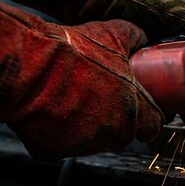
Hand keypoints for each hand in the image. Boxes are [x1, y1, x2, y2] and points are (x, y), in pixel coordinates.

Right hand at [0, 3, 163, 159]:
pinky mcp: (55, 150)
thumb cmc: (74, 52)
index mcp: (132, 108)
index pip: (153, 124)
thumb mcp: (112, 35)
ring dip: (88, 127)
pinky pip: (60, 146)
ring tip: (72, 101)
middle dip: (116, 121)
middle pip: (122, 134)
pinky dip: (56, 134)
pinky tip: (50, 112)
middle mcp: (112, 130)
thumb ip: (134, 37)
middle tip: (99, 100)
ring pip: (93, 142)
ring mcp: (84, 143)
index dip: (150, 120)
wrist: (31, 67)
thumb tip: (142, 37)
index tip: (148, 118)